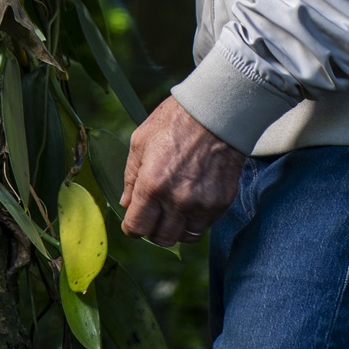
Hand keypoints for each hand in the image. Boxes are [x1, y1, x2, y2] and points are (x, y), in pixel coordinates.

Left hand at [120, 96, 244, 246]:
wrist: (217, 110)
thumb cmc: (176, 120)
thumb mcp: (141, 141)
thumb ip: (131, 176)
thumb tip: (127, 203)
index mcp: (152, 185)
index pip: (137, 227)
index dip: (132, 227)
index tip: (134, 222)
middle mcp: (177, 200)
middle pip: (161, 238)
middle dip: (153, 230)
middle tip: (155, 215)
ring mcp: (202, 203)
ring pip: (185, 236)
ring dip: (176, 227)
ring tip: (175, 209)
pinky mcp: (222, 202)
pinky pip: (205, 225)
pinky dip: (196, 219)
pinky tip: (193, 200)